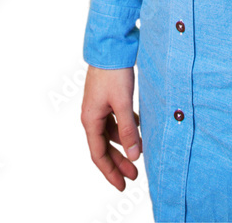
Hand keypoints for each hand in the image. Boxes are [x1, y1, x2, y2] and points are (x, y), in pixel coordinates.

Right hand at [80, 65, 141, 190]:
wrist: (110, 46)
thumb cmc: (114, 73)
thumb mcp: (123, 103)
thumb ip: (129, 130)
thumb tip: (135, 155)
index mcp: (91, 120)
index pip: (99, 155)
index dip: (110, 171)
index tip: (123, 185)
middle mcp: (92, 115)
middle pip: (105, 146)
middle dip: (119, 162)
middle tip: (134, 176)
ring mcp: (99, 106)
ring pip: (111, 133)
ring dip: (124, 144)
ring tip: (140, 153)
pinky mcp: (107, 97)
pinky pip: (116, 119)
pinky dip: (126, 127)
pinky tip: (139, 128)